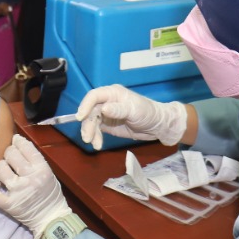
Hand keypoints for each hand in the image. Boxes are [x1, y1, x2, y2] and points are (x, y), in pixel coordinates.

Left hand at [0, 136, 70, 238]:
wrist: (51, 219)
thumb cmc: (50, 194)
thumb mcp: (49, 174)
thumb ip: (35, 160)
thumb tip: (18, 143)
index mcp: (42, 169)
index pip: (26, 148)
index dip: (18, 141)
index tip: (15, 140)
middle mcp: (30, 179)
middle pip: (11, 155)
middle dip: (9, 153)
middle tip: (11, 157)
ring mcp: (18, 192)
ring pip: (1, 169)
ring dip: (2, 167)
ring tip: (5, 170)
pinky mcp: (9, 204)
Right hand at [75, 84, 189, 149]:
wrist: (157, 126)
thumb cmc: (148, 113)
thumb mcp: (134, 110)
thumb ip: (119, 109)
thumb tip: (103, 109)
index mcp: (113, 93)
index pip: (94, 96)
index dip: (85, 105)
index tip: (80, 117)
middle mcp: (107, 101)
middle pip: (90, 110)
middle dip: (87, 124)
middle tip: (87, 138)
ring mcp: (106, 113)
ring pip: (91, 121)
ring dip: (90, 132)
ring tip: (94, 144)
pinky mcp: (108, 124)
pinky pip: (96, 129)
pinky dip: (95, 137)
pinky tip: (97, 144)